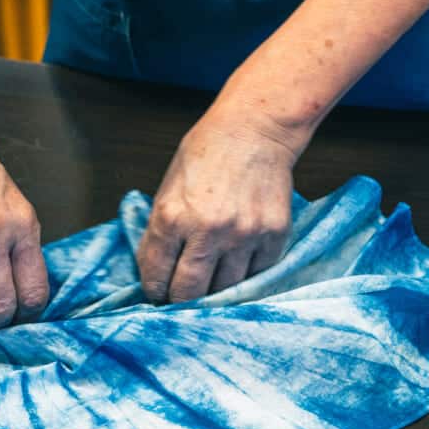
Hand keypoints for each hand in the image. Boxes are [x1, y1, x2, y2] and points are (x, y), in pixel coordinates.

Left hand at [137, 102, 303, 302]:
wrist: (255, 130)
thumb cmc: (207, 153)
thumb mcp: (168, 188)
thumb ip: (161, 231)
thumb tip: (157, 272)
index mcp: (173, 217)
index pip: (157, 276)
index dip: (155, 291)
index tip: (159, 294)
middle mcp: (208, 230)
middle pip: (190, 293)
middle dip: (182, 299)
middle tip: (182, 296)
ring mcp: (244, 235)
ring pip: (225, 289)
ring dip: (216, 289)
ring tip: (212, 278)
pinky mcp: (273, 235)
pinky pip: (257, 274)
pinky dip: (246, 273)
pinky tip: (239, 259)